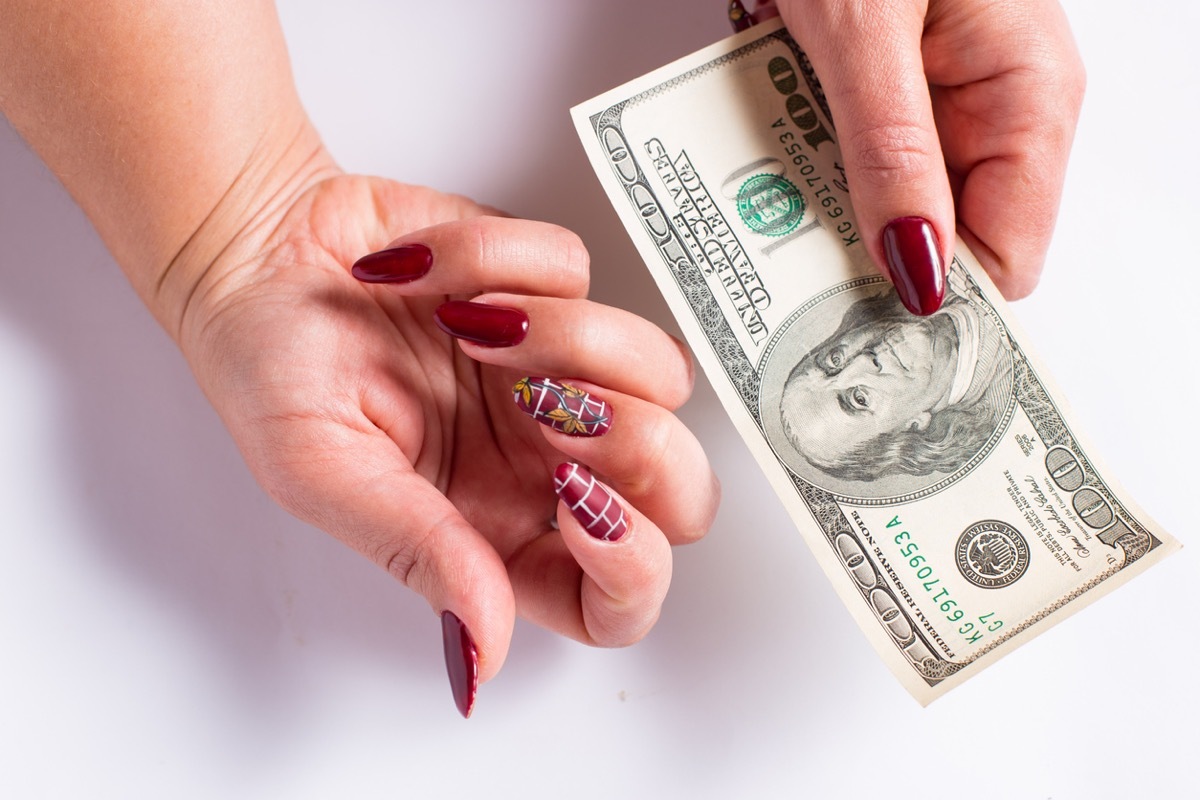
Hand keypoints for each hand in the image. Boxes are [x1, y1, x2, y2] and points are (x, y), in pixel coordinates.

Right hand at [178, 173, 717, 716]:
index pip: (616, 600)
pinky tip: (439, 283)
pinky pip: (582, 273)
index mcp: (495, 530)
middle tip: (548, 409)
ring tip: (470, 329)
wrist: (258, 256)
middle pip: (681, 493)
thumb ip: (416, 551)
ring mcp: (558, 373)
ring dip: (571, 339)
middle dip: (640, 447)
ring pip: (662, 375)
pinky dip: (507, 264)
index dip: (633, 572)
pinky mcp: (550, 289)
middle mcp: (544, 461)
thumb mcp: (323, 471)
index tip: (581, 505)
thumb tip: (482, 652)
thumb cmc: (272, 370)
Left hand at [755, 0, 1085, 309]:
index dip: (934, 295)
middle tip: (785, 257)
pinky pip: (857, 151)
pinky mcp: (892, 78)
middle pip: (941, 235)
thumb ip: (892, 148)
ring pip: (890, 198)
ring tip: (764, 187)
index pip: (1006, 255)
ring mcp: (944, 91)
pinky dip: (809, 157)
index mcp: (1028, 95)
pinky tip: (765, 143)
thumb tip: (917, 270)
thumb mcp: (865, 29)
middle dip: (864, 251)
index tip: (855, 316)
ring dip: (825, 203)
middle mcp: (996, 103)